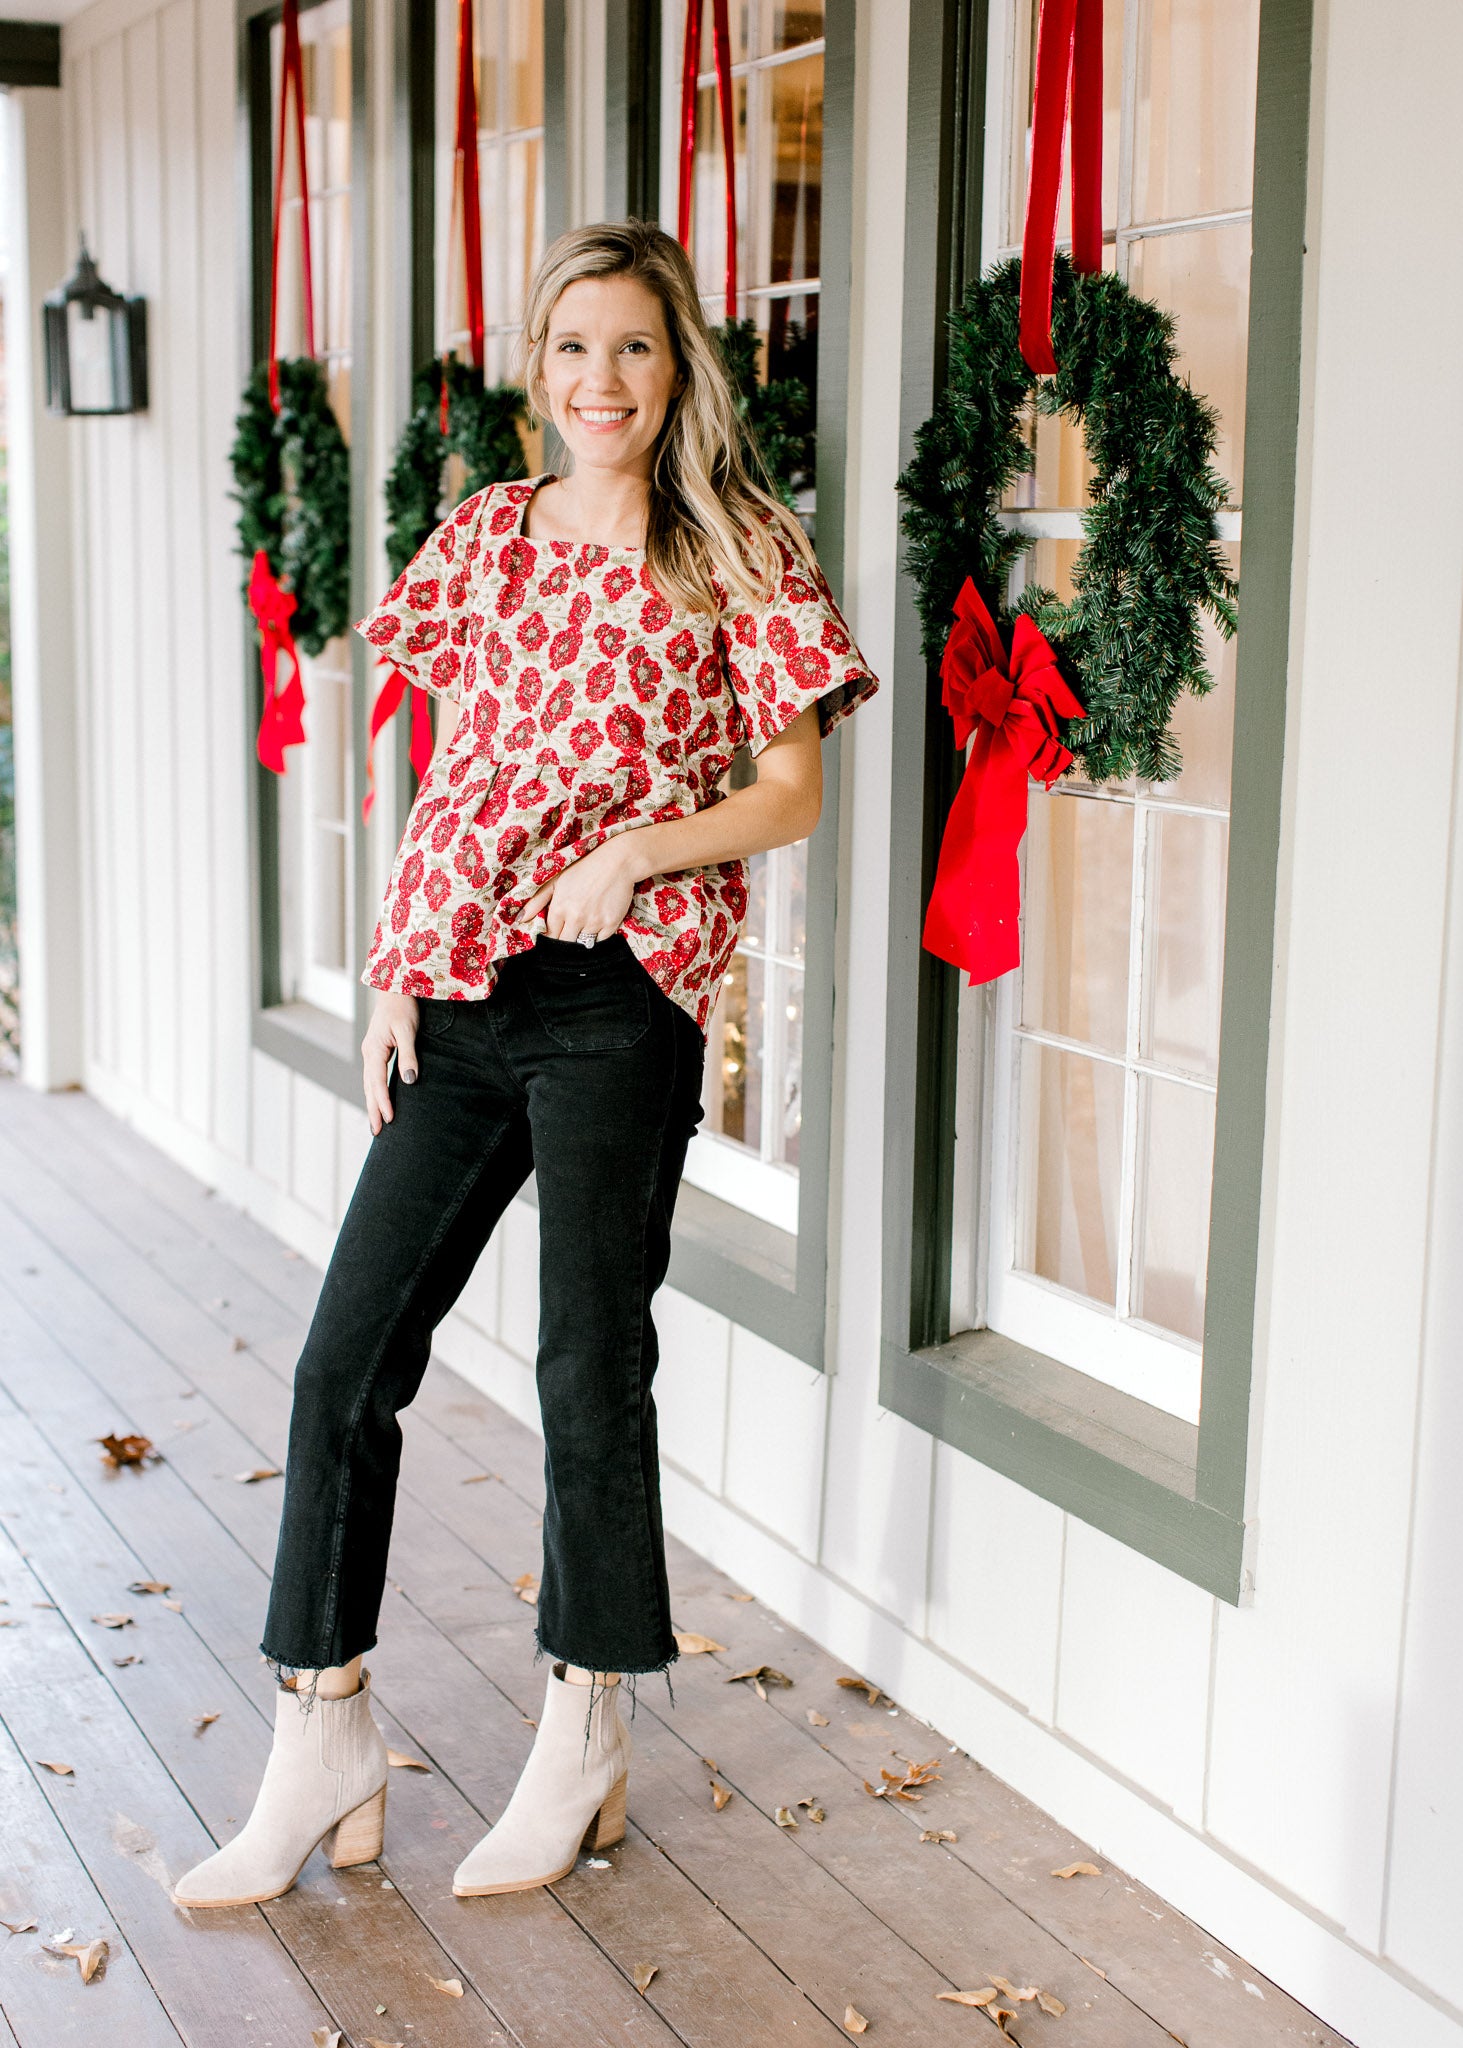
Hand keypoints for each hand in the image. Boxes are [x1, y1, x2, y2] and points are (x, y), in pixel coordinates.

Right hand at [362, 991, 418, 1135]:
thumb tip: (408, 1080)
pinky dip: (374, 1091)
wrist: (395, 987)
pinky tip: (378, 1099)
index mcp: (374, 1049)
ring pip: (369, 1083)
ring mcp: (370, 1051)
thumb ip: (408, 1055)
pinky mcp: (376, 1050)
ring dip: (372, 1102)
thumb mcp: (408, 1030)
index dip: (383, 1102)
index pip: (378, 1082)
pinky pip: (373, 1076)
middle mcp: (369, 1052)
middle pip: (369, 1087)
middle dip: (373, 1109)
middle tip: (377, 1131)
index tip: (389, 1119)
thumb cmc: (403, 1006)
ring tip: (376, 1122)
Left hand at [522, 835, 638, 943]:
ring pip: (583, 944)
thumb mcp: (556, 879)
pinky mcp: (611, 923)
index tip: (556, 933)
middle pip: (566, 944)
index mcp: (559, 908)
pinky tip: (598, 923)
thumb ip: (536, 901)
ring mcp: (594, 922)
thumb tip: (519, 920)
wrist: (616, 861)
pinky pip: (601, 941)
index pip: (550, 935)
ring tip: (585, 924)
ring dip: (582, 939)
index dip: (552, 936)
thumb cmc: (584, 867)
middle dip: (566, 941)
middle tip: (570, 931)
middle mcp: (575, 917)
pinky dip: (599, 936)